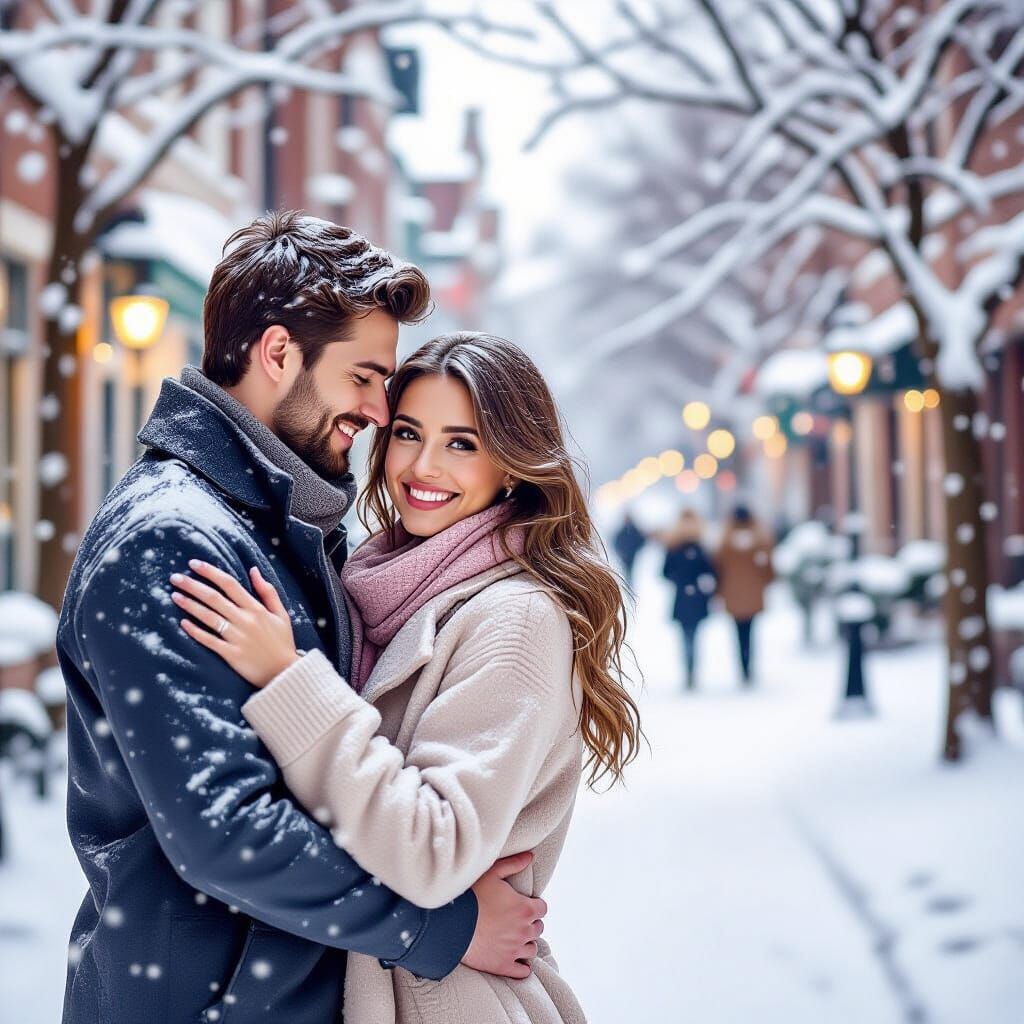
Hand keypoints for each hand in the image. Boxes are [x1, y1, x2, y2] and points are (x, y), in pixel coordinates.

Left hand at [170, 560, 299, 687]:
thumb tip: (254, 570)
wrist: (285, 673)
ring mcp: (236, 637)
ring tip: (174, 595)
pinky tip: (183, 623)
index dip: (211, 572)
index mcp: (256, 609)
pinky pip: (209, 640)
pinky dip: (195, 631)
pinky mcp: (230, 654)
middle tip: (175, 577)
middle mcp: (245, 620)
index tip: (194, 564)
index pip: (230, 584)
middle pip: (214, 598)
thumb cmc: (282, 642)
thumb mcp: (281, 614)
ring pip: (209, 617)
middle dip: (193, 585)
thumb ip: (268, 591)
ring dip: (190, 605)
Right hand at [461, 852, 546, 979]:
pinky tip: (516, 959)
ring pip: (532, 949)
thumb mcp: (492, 873)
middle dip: (530, 923)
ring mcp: (514, 950)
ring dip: (526, 943)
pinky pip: (523, 971)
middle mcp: (523, 931)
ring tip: (515, 938)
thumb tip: (530, 856)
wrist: (452, 924)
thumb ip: (513, 864)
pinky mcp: (503, 966)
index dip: (534, 905)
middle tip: (517, 920)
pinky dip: (522, 966)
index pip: (542, 909)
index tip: (524, 904)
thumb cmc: (471, 896)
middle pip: (538, 928)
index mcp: (524, 908)